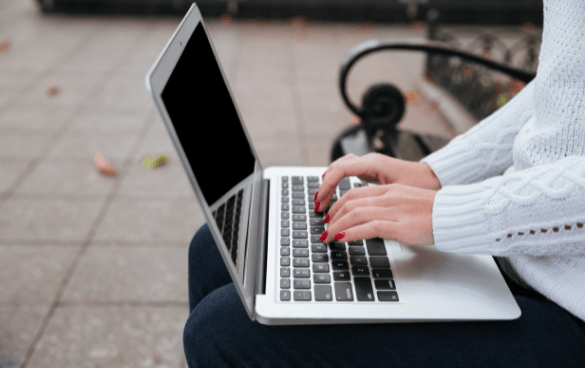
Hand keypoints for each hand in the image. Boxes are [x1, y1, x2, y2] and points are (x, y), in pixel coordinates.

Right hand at [314, 153, 439, 211]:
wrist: (434, 177)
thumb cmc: (420, 184)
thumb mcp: (397, 193)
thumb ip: (376, 200)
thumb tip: (355, 214)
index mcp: (374, 163)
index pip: (340, 170)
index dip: (327, 186)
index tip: (320, 202)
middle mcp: (369, 160)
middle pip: (336, 168)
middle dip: (324, 187)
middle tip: (318, 206)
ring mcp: (369, 163)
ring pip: (340, 168)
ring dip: (329, 183)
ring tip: (322, 200)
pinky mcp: (371, 169)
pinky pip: (347, 171)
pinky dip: (337, 180)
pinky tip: (334, 192)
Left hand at [318, 183, 436, 245]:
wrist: (457, 215)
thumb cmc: (436, 214)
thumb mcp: (408, 205)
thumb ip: (390, 209)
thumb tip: (372, 222)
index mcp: (390, 190)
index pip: (355, 193)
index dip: (338, 205)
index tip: (330, 216)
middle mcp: (389, 197)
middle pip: (350, 202)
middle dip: (333, 216)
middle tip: (324, 228)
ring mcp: (394, 210)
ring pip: (355, 214)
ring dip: (337, 226)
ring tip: (327, 237)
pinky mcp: (400, 225)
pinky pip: (369, 227)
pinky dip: (351, 233)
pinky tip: (341, 239)